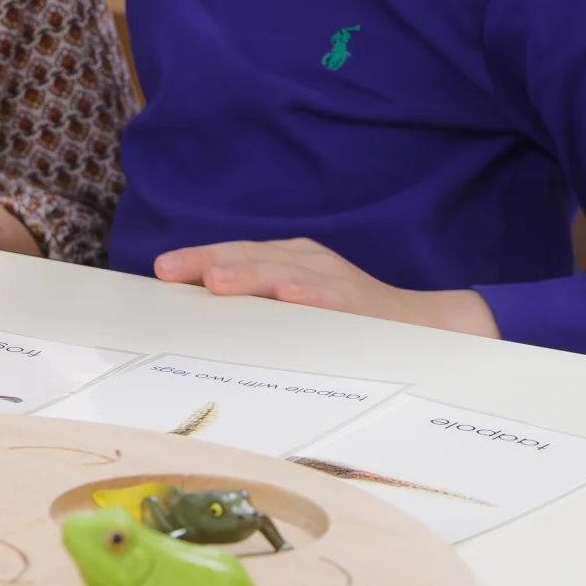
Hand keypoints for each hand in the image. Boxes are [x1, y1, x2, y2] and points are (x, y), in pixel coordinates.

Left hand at [153, 237, 498, 336]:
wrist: (424, 330)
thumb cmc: (348, 321)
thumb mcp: (298, 307)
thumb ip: (258, 306)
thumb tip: (203, 314)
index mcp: (288, 260)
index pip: (235, 254)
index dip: (198, 259)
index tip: (161, 270)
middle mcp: (308, 261)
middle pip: (252, 256)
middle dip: (210, 262)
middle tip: (172, 271)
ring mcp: (336, 281)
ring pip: (286, 273)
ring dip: (251, 276)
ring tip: (216, 281)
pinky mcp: (362, 306)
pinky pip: (334, 300)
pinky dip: (311, 297)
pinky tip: (290, 298)